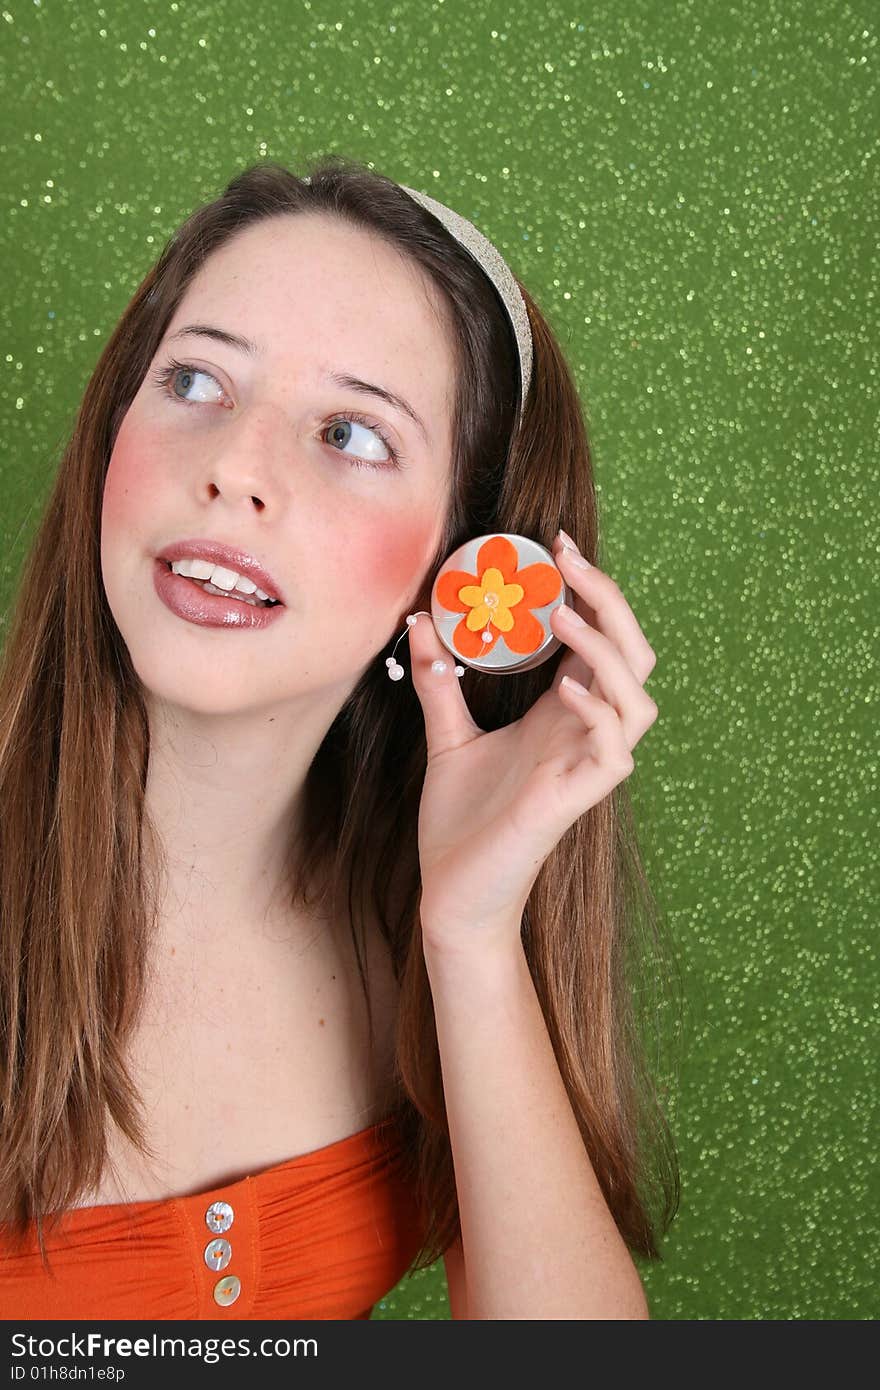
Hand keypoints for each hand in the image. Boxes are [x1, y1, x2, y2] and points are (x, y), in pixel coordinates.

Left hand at [406, 532, 658, 951]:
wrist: (452, 893)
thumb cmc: (460, 822)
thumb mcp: (446, 737)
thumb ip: (439, 682)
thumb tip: (419, 622)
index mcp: (562, 714)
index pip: (599, 641)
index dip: (590, 592)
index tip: (555, 548)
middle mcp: (583, 734)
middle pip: (634, 656)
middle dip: (610, 602)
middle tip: (568, 560)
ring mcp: (585, 767)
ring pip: (638, 700)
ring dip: (609, 652)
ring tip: (565, 616)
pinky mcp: (576, 801)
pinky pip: (614, 752)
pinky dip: (598, 715)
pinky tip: (565, 690)